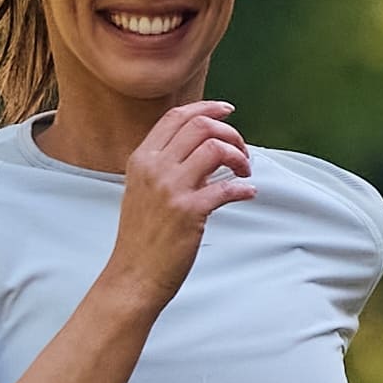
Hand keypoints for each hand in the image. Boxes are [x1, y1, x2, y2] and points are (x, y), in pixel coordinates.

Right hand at [101, 97, 256, 303]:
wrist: (133, 275)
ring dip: (239, 156)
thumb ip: (164, 165)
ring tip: (245, 172)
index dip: (206, 108)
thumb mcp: (142, 191)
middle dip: (230, 133)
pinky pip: (226, 188)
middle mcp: (154, 168)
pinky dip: (244, 188)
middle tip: (242, 153)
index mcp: (142, 159)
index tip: (227, 111)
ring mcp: (170, 189)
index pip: (176, 117)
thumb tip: (201, 148)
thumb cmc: (142, 236)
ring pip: (215, 148)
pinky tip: (248, 193)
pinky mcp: (188, 212)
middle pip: (200, 126)